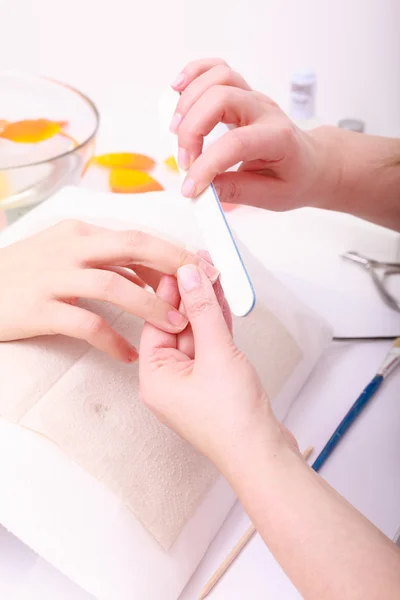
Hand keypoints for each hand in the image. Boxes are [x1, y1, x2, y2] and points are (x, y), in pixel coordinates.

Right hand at [0, 220, 218, 361]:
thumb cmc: (25, 274)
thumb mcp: (64, 253)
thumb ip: (105, 260)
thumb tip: (151, 273)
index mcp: (81, 232)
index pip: (137, 237)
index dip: (173, 252)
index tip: (202, 269)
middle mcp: (70, 247)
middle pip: (133, 246)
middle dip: (175, 264)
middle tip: (205, 286)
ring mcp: (54, 276)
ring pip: (114, 285)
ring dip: (150, 305)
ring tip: (175, 326)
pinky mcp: (40, 308)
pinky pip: (86, 324)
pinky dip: (112, 340)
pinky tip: (128, 355)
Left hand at [139, 256, 294, 470]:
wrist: (263, 455)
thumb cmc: (233, 420)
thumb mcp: (217, 353)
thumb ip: (203, 311)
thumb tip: (191, 277)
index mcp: (155, 378)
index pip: (158, 322)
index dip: (170, 291)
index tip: (181, 263)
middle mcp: (170, 380)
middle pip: (178, 325)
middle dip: (191, 295)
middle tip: (202, 263)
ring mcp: (194, 382)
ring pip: (199, 333)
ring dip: (208, 306)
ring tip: (216, 274)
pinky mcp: (216, 382)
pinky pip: (213, 345)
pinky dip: (219, 324)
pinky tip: (224, 300)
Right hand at [170, 57, 338, 210]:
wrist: (312, 163)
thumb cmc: (294, 179)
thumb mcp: (271, 196)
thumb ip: (237, 191)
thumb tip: (204, 189)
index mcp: (279, 139)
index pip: (236, 143)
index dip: (206, 165)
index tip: (190, 188)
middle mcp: (265, 111)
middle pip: (221, 99)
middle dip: (192, 131)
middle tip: (185, 161)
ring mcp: (253, 97)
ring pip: (219, 77)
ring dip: (189, 101)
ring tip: (175, 131)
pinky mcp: (241, 93)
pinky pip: (217, 69)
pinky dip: (194, 73)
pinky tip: (177, 89)